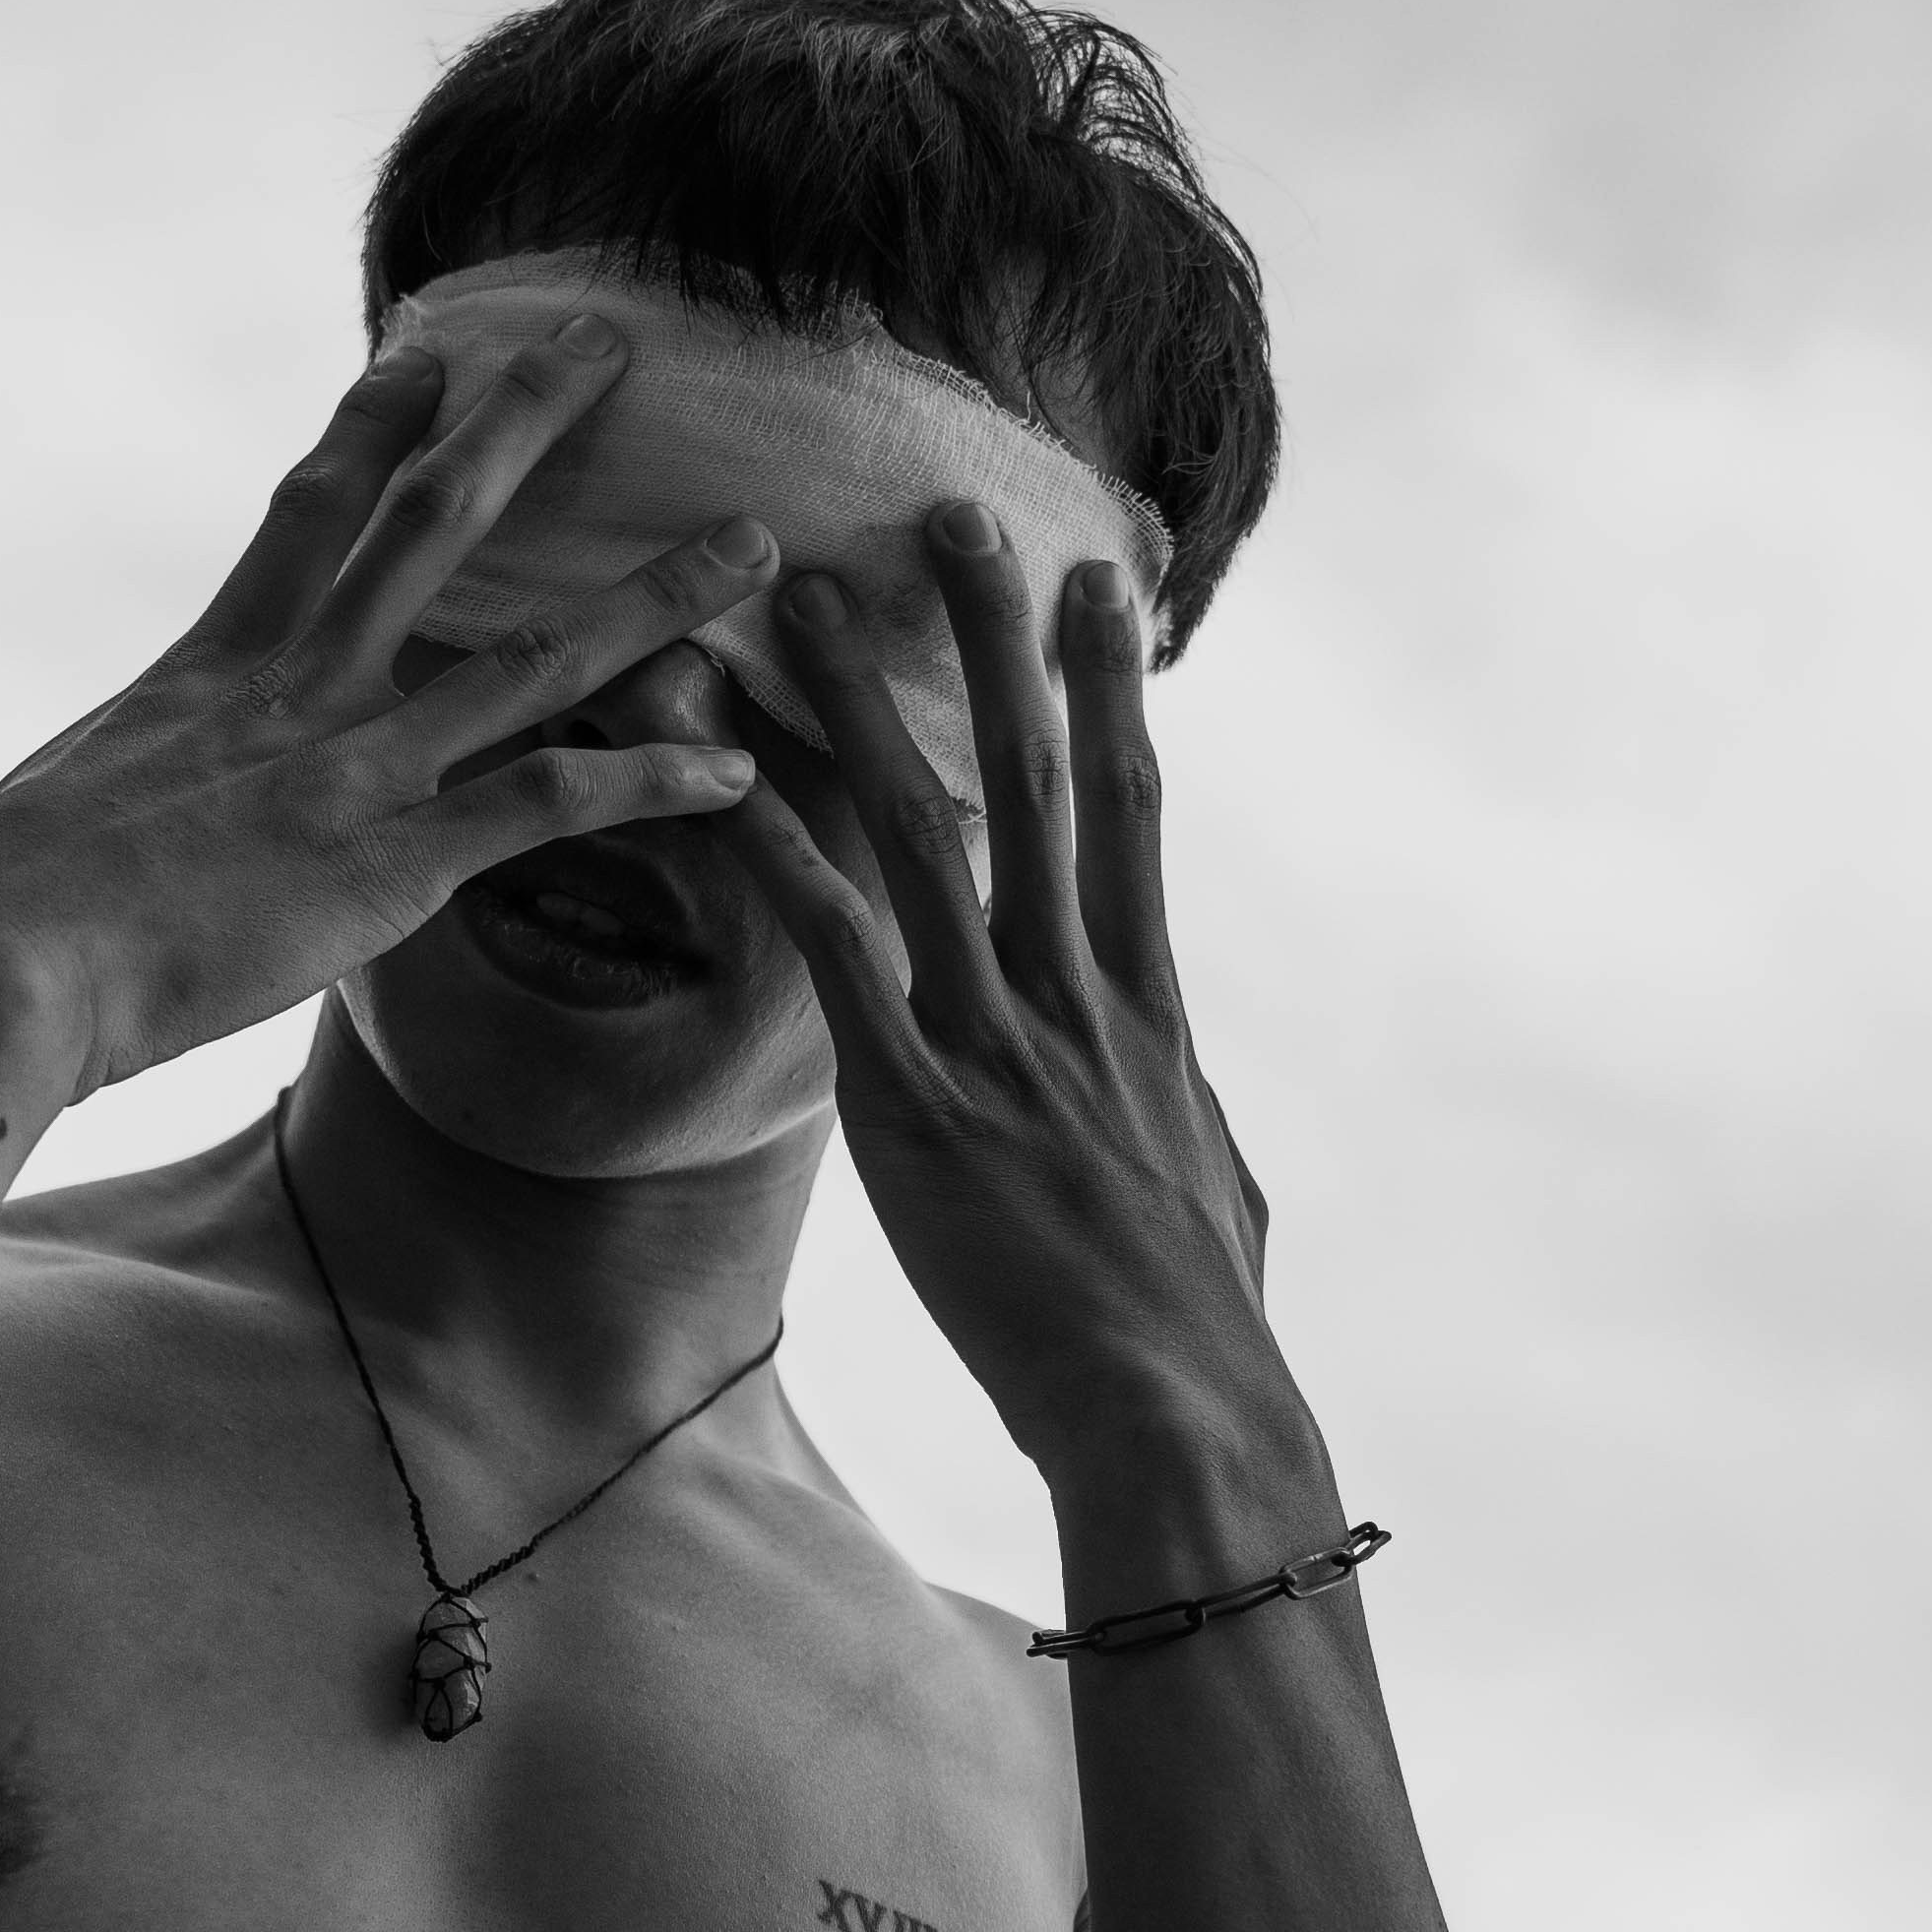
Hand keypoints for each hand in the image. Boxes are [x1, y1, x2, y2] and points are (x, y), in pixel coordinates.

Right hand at [0, 318, 786, 1096]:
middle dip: (527, 424)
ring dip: (656, 596)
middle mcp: (294, 690)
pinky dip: (650, 784)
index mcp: (207, 669)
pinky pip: (550, 805)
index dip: (375, 424)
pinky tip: (733, 774)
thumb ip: (12, 822)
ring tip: (754, 543)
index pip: (309, 511)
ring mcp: (350, 768)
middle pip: (435, 520)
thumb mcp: (3, 838)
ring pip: (539, 654)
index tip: (430, 352)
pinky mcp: (388, 863)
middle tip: (608, 348)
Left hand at [716, 506, 1289, 1470]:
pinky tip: (719, 779)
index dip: (1112, 687)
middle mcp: (1078, 997)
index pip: (1130, 809)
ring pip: (922, 832)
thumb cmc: (1201, 1337)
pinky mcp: (919, 1110)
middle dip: (996, 639)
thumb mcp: (1213, 1194)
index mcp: (1150, 1010)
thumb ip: (1179, 1117)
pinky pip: (834, 954)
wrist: (1181, 1417)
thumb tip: (1177, 1096)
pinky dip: (774, 852)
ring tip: (806, 597)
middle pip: (1035, 776)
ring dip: (857, 705)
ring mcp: (1000, 1044)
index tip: (1098, 580)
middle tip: (952, 515)